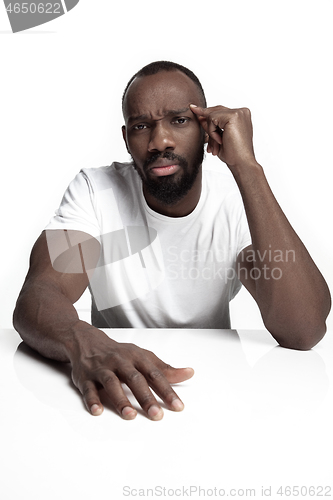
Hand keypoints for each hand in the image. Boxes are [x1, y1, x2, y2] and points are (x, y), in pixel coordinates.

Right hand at [70, 325, 193, 419]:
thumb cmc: (120, 353)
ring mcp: (102, 369)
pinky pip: (88, 389)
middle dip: (146, 397)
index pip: (154, 374)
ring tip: (130, 416)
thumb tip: (189, 373)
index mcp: (136, 357)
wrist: (87, 341)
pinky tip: (98, 411)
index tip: (177, 406)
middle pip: (134, 379)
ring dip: (120, 400)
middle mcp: (120, 362)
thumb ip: (165, 369)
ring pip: (111, 383)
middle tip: (157, 415)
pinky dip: (92, 400)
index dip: (167, 390)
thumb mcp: (143, 357)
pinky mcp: (85, 377)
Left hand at [190, 104, 256, 169]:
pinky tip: (220, 141)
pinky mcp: (233, 116)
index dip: (208, 115)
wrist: (241, 163)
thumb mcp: (218, 137)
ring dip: (211, 133)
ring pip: (212, 115)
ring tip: (218, 146)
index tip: (193, 108)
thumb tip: (199, 116)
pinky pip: (212, 119)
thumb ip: (212, 125)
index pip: (220, 111)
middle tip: (208, 139)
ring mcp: (238, 112)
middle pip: (216, 111)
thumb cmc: (233, 154)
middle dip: (208, 126)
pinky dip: (212, 132)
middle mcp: (242, 111)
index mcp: (241, 116)